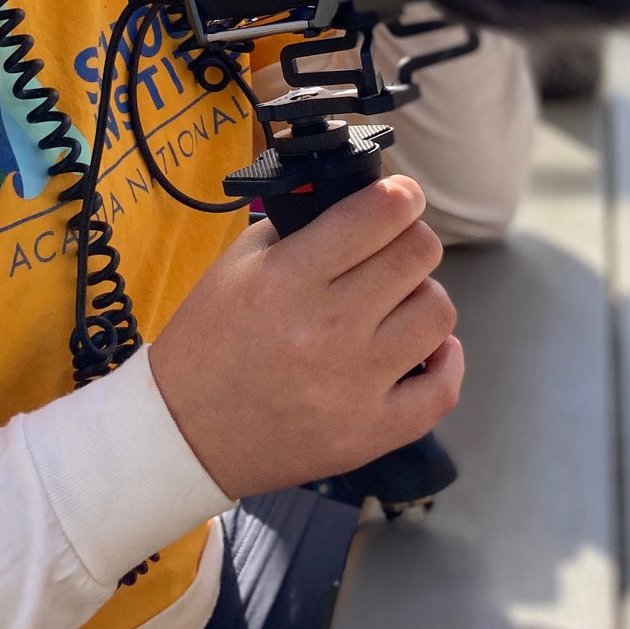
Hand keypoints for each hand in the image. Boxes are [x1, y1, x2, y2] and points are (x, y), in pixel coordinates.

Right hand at [148, 174, 462, 497]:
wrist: (185, 434)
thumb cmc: (208, 343)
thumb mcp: (236, 265)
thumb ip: (298, 225)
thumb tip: (359, 200)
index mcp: (289, 279)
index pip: (378, 214)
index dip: (401, 194)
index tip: (400, 196)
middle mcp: (328, 329)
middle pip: (418, 255)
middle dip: (410, 238)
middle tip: (392, 247)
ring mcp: (354, 386)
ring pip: (437, 312)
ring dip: (422, 295)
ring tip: (395, 302)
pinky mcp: (369, 433)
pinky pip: (442, 390)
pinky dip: (444, 361)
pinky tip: (424, 349)